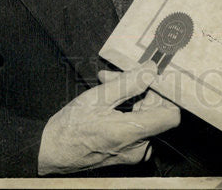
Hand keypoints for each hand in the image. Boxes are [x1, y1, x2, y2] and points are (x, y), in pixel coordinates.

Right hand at [37, 63, 179, 174]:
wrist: (50, 152)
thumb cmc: (69, 128)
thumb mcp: (97, 97)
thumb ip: (129, 82)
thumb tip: (151, 69)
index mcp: (130, 134)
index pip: (171, 115)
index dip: (167, 94)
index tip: (155, 79)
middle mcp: (137, 148)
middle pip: (155, 110)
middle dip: (139, 88)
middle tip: (116, 76)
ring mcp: (133, 153)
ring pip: (145, 115)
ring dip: (131, 95)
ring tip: (107, 83)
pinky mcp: (128, 153)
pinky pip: (138, 126)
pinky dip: (128, 109)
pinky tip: (109, 96)